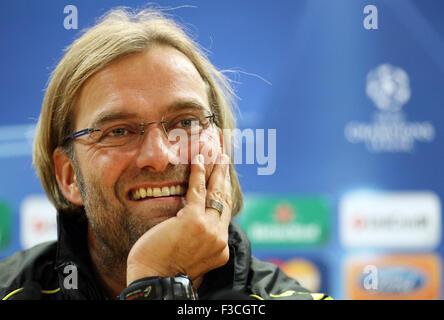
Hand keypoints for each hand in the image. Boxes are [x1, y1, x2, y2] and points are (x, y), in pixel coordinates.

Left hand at [126, 153, 231, 286]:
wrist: (154, 283)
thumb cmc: (164, 272)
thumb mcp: (190, 259)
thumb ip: (198, 243)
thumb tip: (193, 230)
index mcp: (219, 248)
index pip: (224, 215)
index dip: (224, 195)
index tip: (224, 182)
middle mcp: (219, 238)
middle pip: (225, 201)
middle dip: (225, 179)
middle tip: (225, 162)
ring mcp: (209, 229)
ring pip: (216, 193)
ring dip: (217, 171)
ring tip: (219, 156)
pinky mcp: (193, 220)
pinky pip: (197, 190)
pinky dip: (198, 173)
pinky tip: (198, 160)